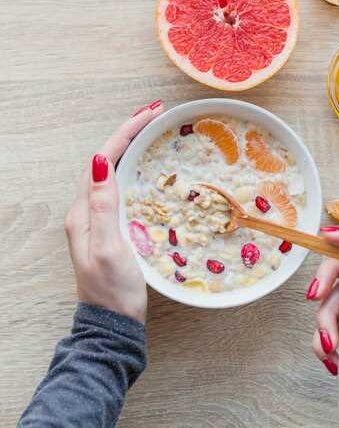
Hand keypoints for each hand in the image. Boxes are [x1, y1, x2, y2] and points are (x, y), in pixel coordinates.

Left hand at [63, 100, 162, 322]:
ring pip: (114, 172)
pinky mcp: (112, 227)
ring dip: (131, 148)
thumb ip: (104, 206)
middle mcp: (88, 211)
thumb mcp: (110, 248)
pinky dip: (135, 169)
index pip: (103, 160)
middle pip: (106, 160)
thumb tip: (99, 162)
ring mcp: (99, 220)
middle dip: (129, 133)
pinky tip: (148, 167)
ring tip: (152, 131)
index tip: (148, 115)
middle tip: (154, 115)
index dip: (125, 134)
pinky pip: (122, 187)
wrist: (112, 323)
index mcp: (84, 212)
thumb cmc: (113, 290)